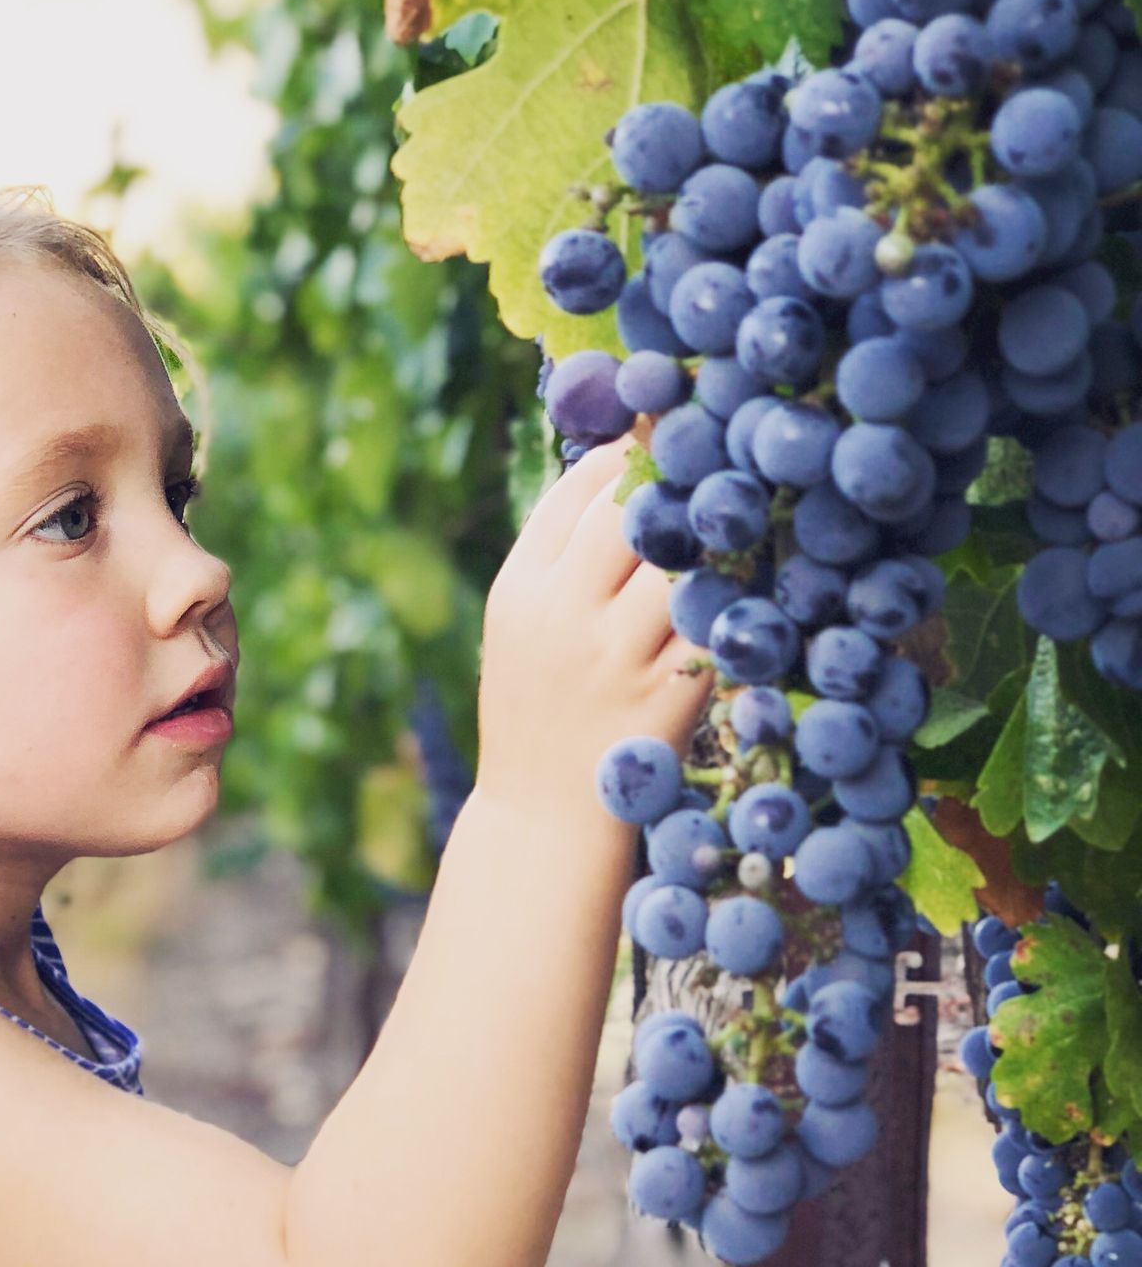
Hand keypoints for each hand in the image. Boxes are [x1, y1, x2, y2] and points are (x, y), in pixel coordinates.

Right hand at [475, 433, 710, 816]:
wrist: (539, 821)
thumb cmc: (535, 712)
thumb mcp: (517, 630)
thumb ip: (557, 559)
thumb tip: (622, 466)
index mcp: (517, 590)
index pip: (574, 491)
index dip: (625, 454)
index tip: (659, 444)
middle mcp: (562, 616)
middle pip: (631, 509)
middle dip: (675, 480)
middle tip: (713, 465)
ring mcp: (616, 657)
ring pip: (682, 558)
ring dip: (714, 535)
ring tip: (736, 523)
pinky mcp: (666, 697)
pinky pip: (716, 621)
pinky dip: (737, 596)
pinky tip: (749, 585)